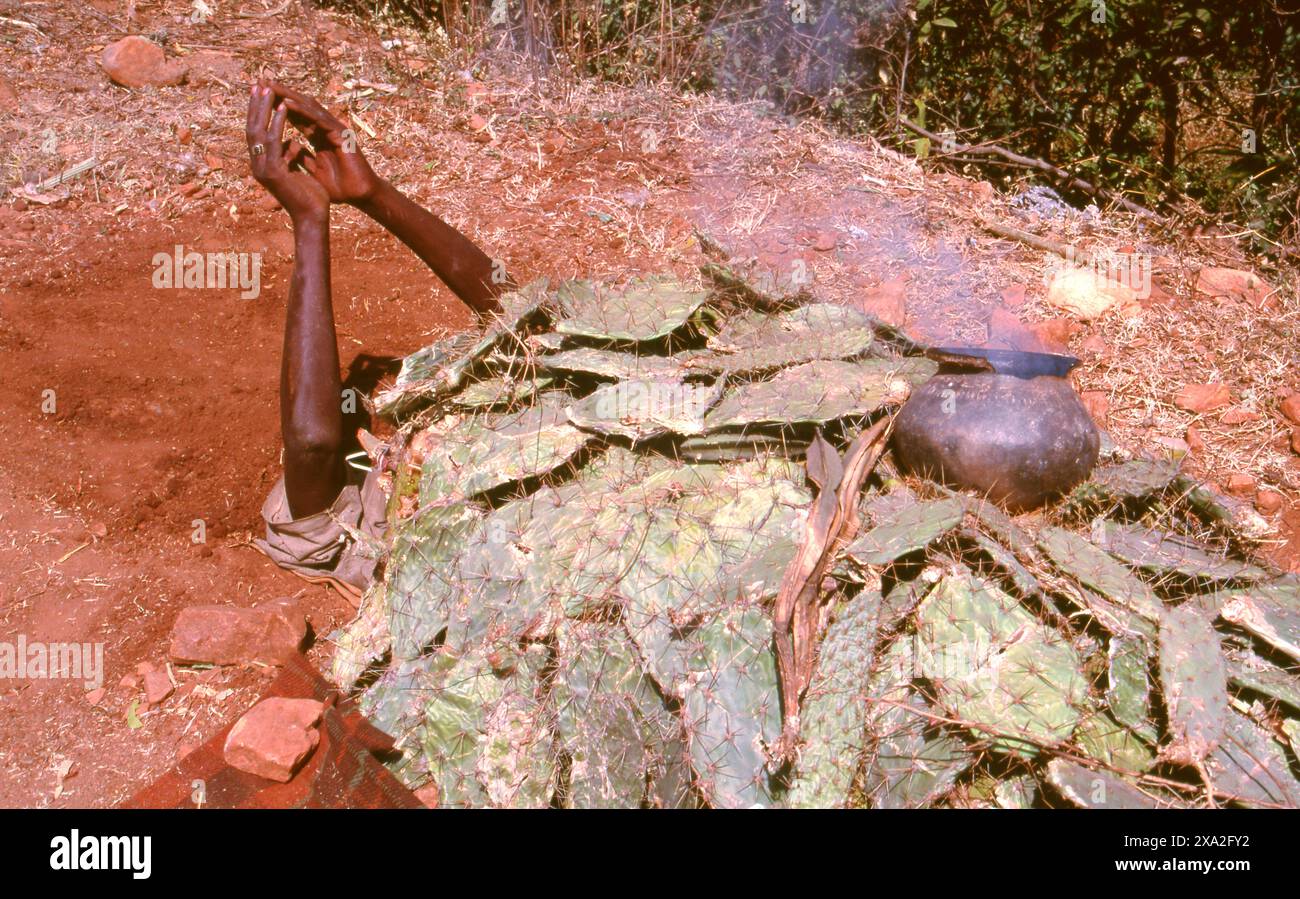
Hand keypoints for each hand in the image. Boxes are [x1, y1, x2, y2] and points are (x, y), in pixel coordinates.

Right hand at [247, 83, 327, 223]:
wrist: (312, 217)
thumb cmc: (309, 197)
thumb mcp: (297, 171)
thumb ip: (291, 156)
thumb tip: (293, 143)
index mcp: (262, 164)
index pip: (256, 133)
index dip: (257, 112)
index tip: (262, 92)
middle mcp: (257, 164)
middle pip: (252, 128)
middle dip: (256, 105)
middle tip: (259, 82)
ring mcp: (263, 168)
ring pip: (259, 131)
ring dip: (264, 108)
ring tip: (270, 89)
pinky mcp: (273, 172)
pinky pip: (274, 142)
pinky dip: (279, 123)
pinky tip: (284, 108)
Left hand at [264, 81, 382, 206]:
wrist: (359, 196)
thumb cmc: (340, 186)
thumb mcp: (314, 170)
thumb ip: (302, 158)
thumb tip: (286, 153)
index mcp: (319, 136)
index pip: (296, 116)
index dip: (279, 106)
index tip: (260, 97)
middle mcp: (326, 128)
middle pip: (301, 106)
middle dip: (281, 93)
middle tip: (262, 80)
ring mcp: (334, 130)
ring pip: (309, 107)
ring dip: (288, 96)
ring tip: (270, 86)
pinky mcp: (341, 134)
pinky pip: (318, 119)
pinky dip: (302, 110)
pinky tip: (286, 103)